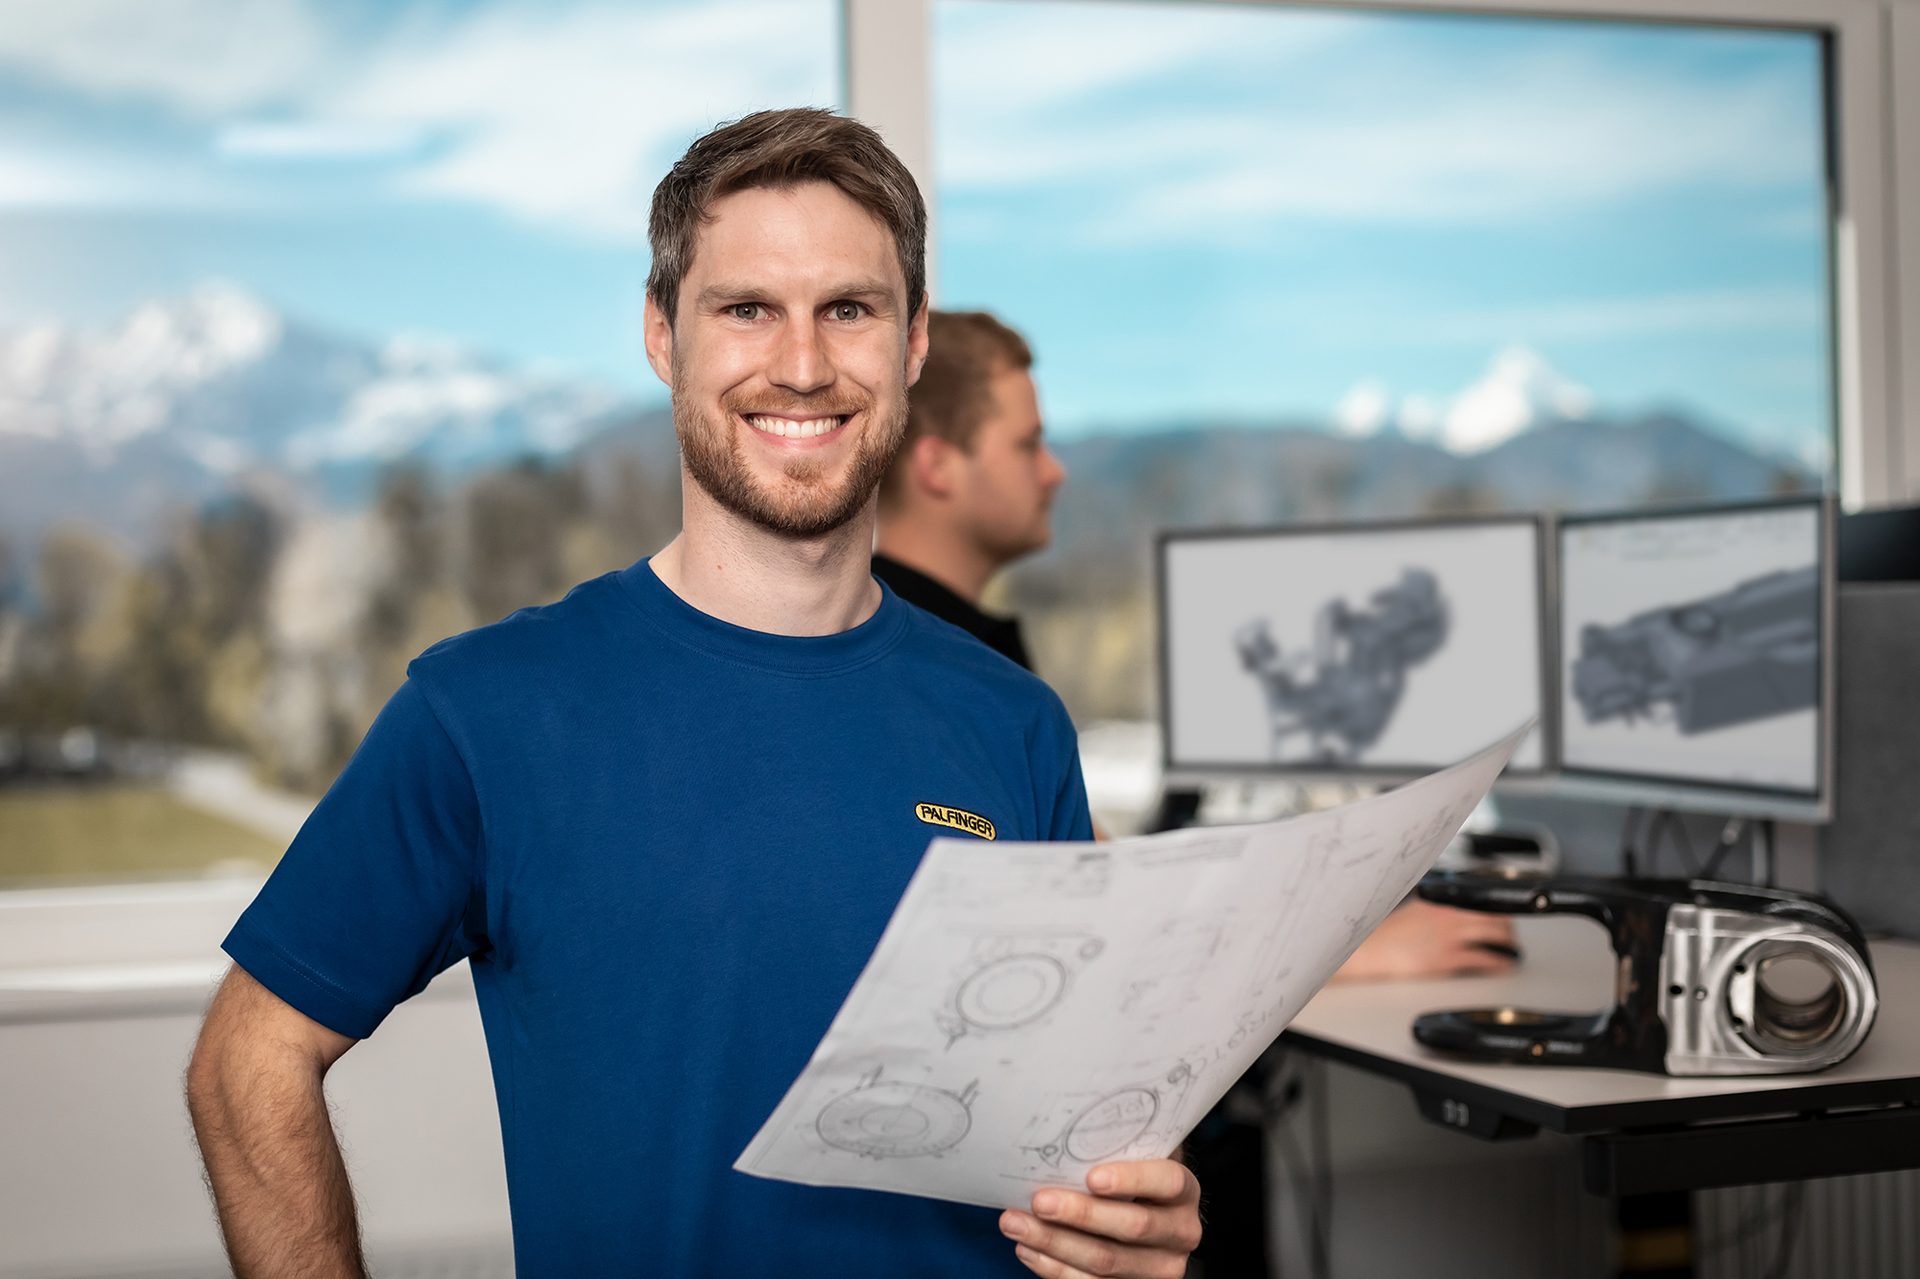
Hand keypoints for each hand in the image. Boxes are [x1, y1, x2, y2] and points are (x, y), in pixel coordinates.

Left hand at [1000, 1158, 1200, 1277]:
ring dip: (1055, 1242)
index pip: (1168, 1182)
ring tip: (1016, 1223)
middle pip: (1133, 1226)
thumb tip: (1060, 1129)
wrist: (1142, 1213)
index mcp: (1184, 1191)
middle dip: (1080, 1214)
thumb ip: (1113, 1145)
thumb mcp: (1133, 1154)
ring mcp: (1160, 1268)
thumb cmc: (1128, 1172)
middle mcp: (1181, 1232)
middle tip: (1039, 1200)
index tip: (1092, 1177)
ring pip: (1106, 1262)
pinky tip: (1027, 1249)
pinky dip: (1054, 1268)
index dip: (1132, 1180)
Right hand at [1332, 898, 1517, 982]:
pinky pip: (1485, 958)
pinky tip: (1504, 965)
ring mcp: (1450, 936)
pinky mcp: (1448, 958)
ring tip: (1512, 951)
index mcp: (1440, 901)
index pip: (1481, 897)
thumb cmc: (1388, 935)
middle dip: (1509, 927)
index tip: (1506, 913)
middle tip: (1512, 936)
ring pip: (1495, 935)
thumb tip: (1454, 912)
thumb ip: (1437, 908)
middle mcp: (1449, 915)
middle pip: (1494, 915)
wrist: (1371, 951)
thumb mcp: (1415, 910)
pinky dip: (1500, 962)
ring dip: (1509, 943)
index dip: (1499, 906)